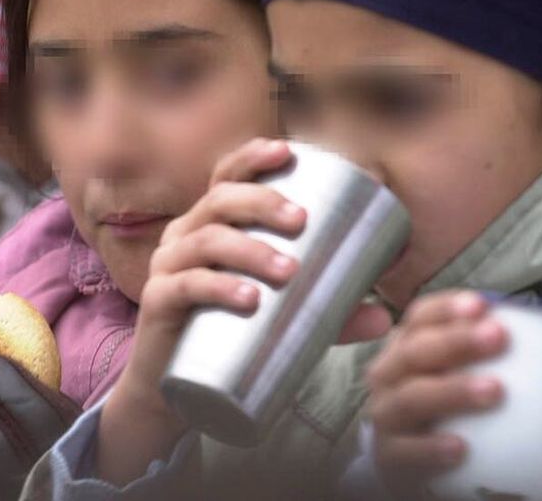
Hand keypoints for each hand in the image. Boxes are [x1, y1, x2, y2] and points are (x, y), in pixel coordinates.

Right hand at [98, 139, 393, 484]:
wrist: (176, 391)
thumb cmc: (229, 336)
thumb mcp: (281, 318)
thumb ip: (328, 316)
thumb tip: (383, 317)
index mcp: (209, 224)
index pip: (224, 177)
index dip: (251, 158)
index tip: (286, 151)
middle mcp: (183, 237)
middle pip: (218, 201)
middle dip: (261, 202)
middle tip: (301, 221)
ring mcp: (166, 268)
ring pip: (205, 242)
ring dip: (249, 250)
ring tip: (288, 271)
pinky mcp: (157, 304)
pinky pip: (184, 286)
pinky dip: (217, 287)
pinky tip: (247, 298)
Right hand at [366, 290, 507, 497]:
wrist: (404, 456)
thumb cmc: (438, 404)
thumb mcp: (449, 370)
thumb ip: (474, 352)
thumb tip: (527, 330)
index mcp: (405, 346)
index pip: (420, 317)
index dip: (446, 309)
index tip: (481, 305)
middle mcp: (389, 374)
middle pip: (415, 352)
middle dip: (455, 341)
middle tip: (497, 336)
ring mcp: (385, 413)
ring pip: (411, 398)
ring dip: (451, 391)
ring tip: (493, 390)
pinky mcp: (387, 453)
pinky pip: (406, 450)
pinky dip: (430, 447)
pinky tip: (460, 447)